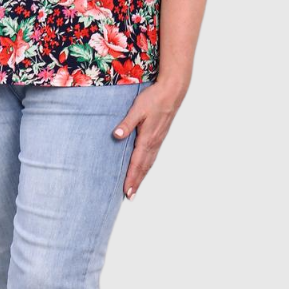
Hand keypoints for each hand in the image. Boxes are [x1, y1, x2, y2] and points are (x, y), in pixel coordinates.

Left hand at [112, 79, 188, 198]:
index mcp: (147, 138)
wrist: (172, 91)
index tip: (127, 191)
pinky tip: (144, 169)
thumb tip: (116, 135)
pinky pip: (152, 156)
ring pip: (149, 163)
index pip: (137, 163)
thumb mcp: (137, 109)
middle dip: (136, 182)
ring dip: (142, 176)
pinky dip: (147, 167)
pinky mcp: (159, 136)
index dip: (131, 178)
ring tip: (136, 188)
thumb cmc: (154, 98)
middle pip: (144, 167)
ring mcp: (158, 140)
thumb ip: (127, 123)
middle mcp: (153, 142)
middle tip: (130, 196)